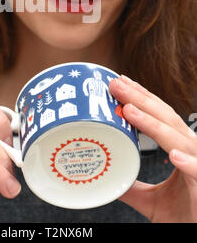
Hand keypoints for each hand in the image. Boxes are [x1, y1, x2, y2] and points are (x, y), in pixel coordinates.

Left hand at [109, 75, 196, 222]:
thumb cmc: (185, 215)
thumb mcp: (151, 200)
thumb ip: (131, 186)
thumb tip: (108, 176)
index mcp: (180, 148)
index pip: (160, 115)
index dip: (142, 97)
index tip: (121, 82)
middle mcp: (191, 151)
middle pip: (165, 118)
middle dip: (139, 99)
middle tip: (116, 85)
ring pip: (177, 139)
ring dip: (153, 123)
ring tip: (130, 110)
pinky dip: (188, 162)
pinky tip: (173, 155)